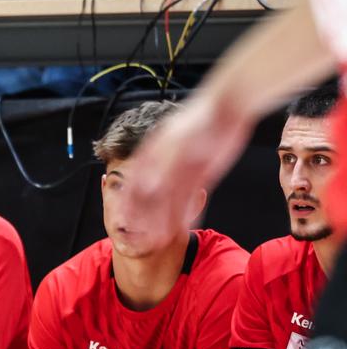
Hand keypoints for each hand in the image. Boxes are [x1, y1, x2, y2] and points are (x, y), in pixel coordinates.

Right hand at [123, 94, 252, 251]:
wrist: (227, 110)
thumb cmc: (197, 123)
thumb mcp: (176, 146)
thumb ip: (161, 167)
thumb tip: (145, 189)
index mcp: (152, 154)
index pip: (135, 183)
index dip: (128, 203)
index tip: (122, 221)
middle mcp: (165, 164)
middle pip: (153, 196)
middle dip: (147, 217)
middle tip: (142, 237)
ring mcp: (184, 169)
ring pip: (173, 199)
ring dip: (167, 218)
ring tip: (163, 238)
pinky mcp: (203, 173)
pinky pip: (193, 196)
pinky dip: (189, 211)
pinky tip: (188, 226)